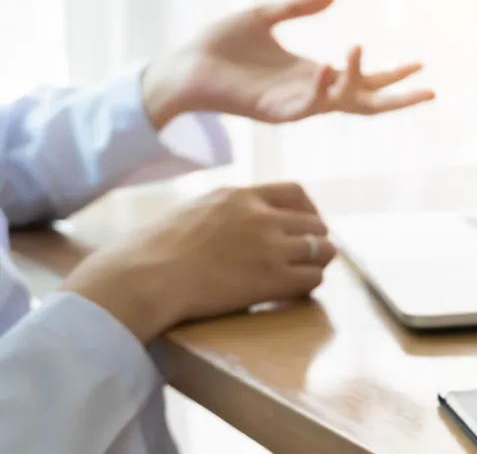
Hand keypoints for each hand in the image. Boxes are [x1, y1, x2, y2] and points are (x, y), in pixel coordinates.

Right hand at [59, 182, 336, 343]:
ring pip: (322, 248)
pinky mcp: (272, 278)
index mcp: (241, 196)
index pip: (296, 192)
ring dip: (318, 261)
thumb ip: (226, 210)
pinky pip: (313, 278)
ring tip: (306, 273)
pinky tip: (296, 292)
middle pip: (315, 222)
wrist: (147, 276)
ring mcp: (270, 246)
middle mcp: (261, 216)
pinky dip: (310, 284)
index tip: (305, 225)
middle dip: (315, 238)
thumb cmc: (156, 250)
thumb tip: (240, 221)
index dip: (308, 209)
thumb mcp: (196, 209)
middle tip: (308, 256)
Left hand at [141, 0, 434, 127]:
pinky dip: (322, 89)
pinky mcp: (275, 111)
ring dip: (355, 80)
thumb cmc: (220, 45)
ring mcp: (295, 105)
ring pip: (341, 103)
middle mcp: (311, 94)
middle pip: (366, 103)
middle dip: (398, 99)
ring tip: (358, 49)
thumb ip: (298, 6)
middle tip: (430, 91)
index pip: (364, 81)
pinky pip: (308, 105)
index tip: (421, 64)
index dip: (392, 75)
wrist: (184, 66)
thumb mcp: (264, 17)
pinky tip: (329, 67)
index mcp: (313, 75)